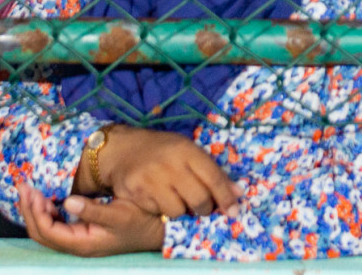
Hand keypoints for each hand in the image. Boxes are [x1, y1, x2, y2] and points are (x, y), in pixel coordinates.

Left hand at [18, 183, 163, 256]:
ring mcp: (79, 241)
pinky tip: (46, 199)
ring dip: (35, 211)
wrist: (157, 231)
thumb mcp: (121, 214)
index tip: (32, 190)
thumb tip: (68, 201)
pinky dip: (46, 212)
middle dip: (29, 210)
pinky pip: (56, 226)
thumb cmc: (141, 222)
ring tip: (30, 191)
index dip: (35, 211)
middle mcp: (77, 245)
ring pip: (46, 231)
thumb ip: (93, 210)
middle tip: (23, 186)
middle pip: (41, 233)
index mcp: (83, 242)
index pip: (47, 230)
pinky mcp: (82, 234)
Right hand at [101, 125, 238, 219]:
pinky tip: (158, 197)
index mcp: (188, 150)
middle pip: (199, 199)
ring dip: (181, 210)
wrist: (123, 150)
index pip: (213, 178)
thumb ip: (213, 172)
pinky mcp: (137, 193)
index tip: (234, 212)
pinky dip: (162, 209)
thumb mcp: (189, 152)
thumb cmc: (163, 151)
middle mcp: (171, 164)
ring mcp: (152, 179)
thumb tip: (238, 193)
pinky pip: (159, 212)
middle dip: (205, 209)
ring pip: (178, 211)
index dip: (226, 197)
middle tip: (202, 207)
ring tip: (176, 198)